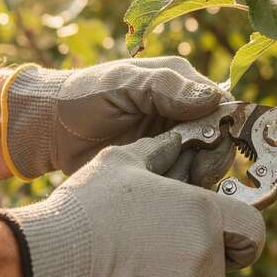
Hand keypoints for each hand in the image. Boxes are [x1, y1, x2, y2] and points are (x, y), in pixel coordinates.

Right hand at [0, 132, 264, 276]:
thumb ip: (159, 150)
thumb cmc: (87, 204)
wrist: (52, 258)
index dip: (246, 238)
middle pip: (219, 269)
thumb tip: (178, 138)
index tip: (233, 243)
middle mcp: (203, 255)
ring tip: (130, 271)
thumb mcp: (122, 161)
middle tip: (158, 253)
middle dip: (198, 266)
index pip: (254, 231)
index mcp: (203, 213)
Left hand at [2, 57, 232, 178]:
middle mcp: (185, 116)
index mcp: (182, 86)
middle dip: (209, 158)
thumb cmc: (83, 97)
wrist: (50, 132)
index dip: (226, 127)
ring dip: (192, 177)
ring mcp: (174, 146)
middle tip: (190, 168)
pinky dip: (178, 192)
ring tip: (164, 176)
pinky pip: (185, 187)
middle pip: (221, 142)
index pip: (223, 107)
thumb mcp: (123, 83)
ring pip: (206, 168)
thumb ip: (166, 87)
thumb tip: (213, 99)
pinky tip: (159, 190)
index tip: (210, 143)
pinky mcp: (162, 172)